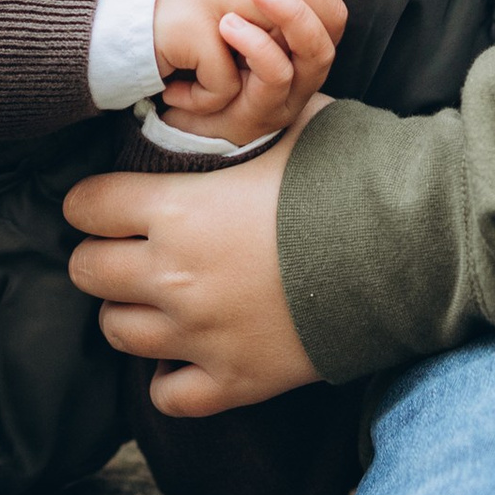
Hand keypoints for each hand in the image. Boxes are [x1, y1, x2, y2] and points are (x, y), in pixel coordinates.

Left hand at [65, 126, 322, 414]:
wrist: (408, 249)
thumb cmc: (348, 176)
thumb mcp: (285, 125)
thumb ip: (235, 120)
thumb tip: (214, 100)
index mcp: (179, 209)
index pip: (86, 205)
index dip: (92, 199)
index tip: (108, 199)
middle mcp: (175, 275)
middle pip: (88, 270)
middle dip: (102, 253)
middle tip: (131, 245)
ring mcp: (201, 334)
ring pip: (117, 330)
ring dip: (131, 309)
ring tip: (160, 295)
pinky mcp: (234, 380)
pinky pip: (167, 395)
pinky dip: (168, 375)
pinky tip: (187, 350)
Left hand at [152, 0, 342, 145]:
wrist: (186, 109)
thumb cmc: (214, 54)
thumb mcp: (236, 7)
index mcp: (307, 28)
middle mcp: (309, 58)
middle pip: (333, 15)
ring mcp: (294, 87)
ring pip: (316, 47)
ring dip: (289, 12)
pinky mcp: (268, 110)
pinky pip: (278, 76)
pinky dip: (259, 47)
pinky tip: (229, 25)